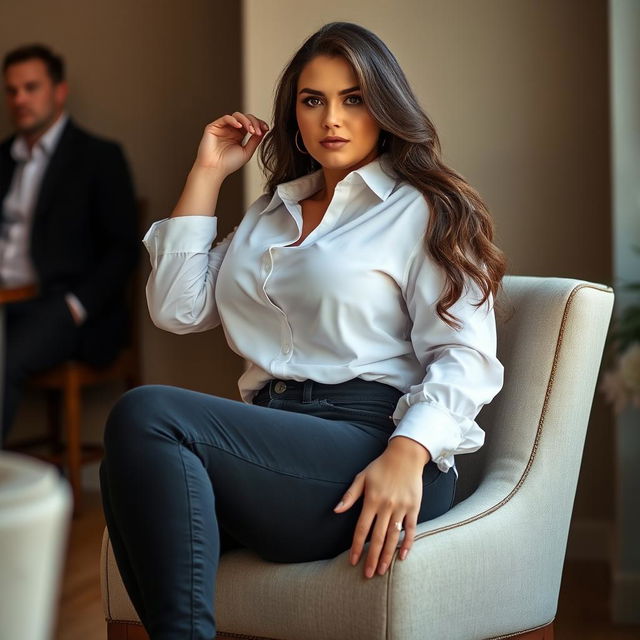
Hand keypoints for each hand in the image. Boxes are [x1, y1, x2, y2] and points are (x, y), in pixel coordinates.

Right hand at [194, 112, 269, 176]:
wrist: (215, 169)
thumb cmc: (228, 164)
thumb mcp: (247, 152)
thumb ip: (255, 141)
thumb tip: (264, 130)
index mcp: (239, 135)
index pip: (251, 124)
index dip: (259, 124)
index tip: (266, 128)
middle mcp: (231, 130)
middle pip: (245, 118)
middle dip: (254, 122)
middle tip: (258, 131)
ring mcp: (223, 127)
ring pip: (237, 115)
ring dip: (246, 121)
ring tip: (251, 130)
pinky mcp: (214, 126)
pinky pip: (225, 118)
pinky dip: (234, 120)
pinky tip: (239, 126)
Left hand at [334, 437, 429, 578]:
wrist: (405, 455)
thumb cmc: (380, 466)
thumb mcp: (362, 477)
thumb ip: (350, 495)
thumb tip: (336, 510)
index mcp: (372, 500)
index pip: (362, 529)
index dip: (356, 546)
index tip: (352, 561)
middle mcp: (387, 506)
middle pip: (378, 537)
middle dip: (371, 558)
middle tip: (367, 575)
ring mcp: (402, 507)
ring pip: (393, 536)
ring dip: (387, 556)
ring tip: (381, 571)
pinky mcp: (414, 507)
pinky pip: (411, 529)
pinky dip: (407, 543)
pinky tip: (402, 556)